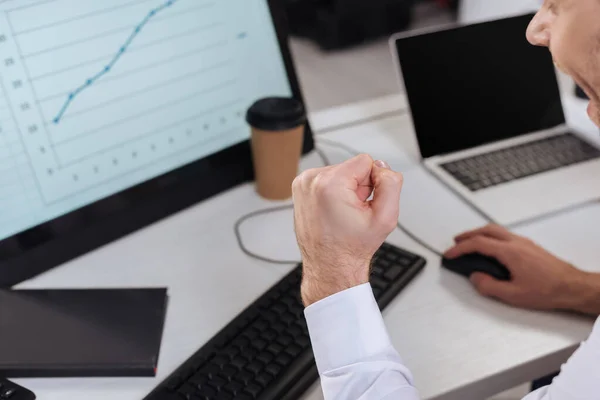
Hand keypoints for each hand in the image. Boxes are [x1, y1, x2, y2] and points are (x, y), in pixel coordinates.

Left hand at [293, 154, 403, 305]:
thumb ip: (391, 184)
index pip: (365, 161)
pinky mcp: (300, 188)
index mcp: (329, 184)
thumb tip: (382, 167)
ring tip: (343, 214)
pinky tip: (334, 212)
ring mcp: (302, 184)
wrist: (329, 266)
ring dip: (346, 191)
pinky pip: (327, 180)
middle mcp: (311, 180)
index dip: (373, 183)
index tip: (364, 204)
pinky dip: (334, 193)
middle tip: (353, 213)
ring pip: (340, 173)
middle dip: (358, 187)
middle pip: (351, 167)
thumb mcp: (386, 217)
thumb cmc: (351, 248)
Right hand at [445, 224, 597, 313]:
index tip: (450, 254)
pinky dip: (491, 237)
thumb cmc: (548, 290)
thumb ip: (489, 286)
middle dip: (468, 235)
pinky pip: (505, 235)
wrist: (573, 287)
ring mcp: (524, 243)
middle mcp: (516, 243)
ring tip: (471, 243)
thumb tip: (475, 278)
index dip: (460, 248)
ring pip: (496, 230)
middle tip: (456, 243)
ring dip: (480, 234)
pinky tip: (491, 247)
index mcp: (509, 252)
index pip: (477, 244)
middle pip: (486, 230)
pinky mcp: (530, 246)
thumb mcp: (513, 295)